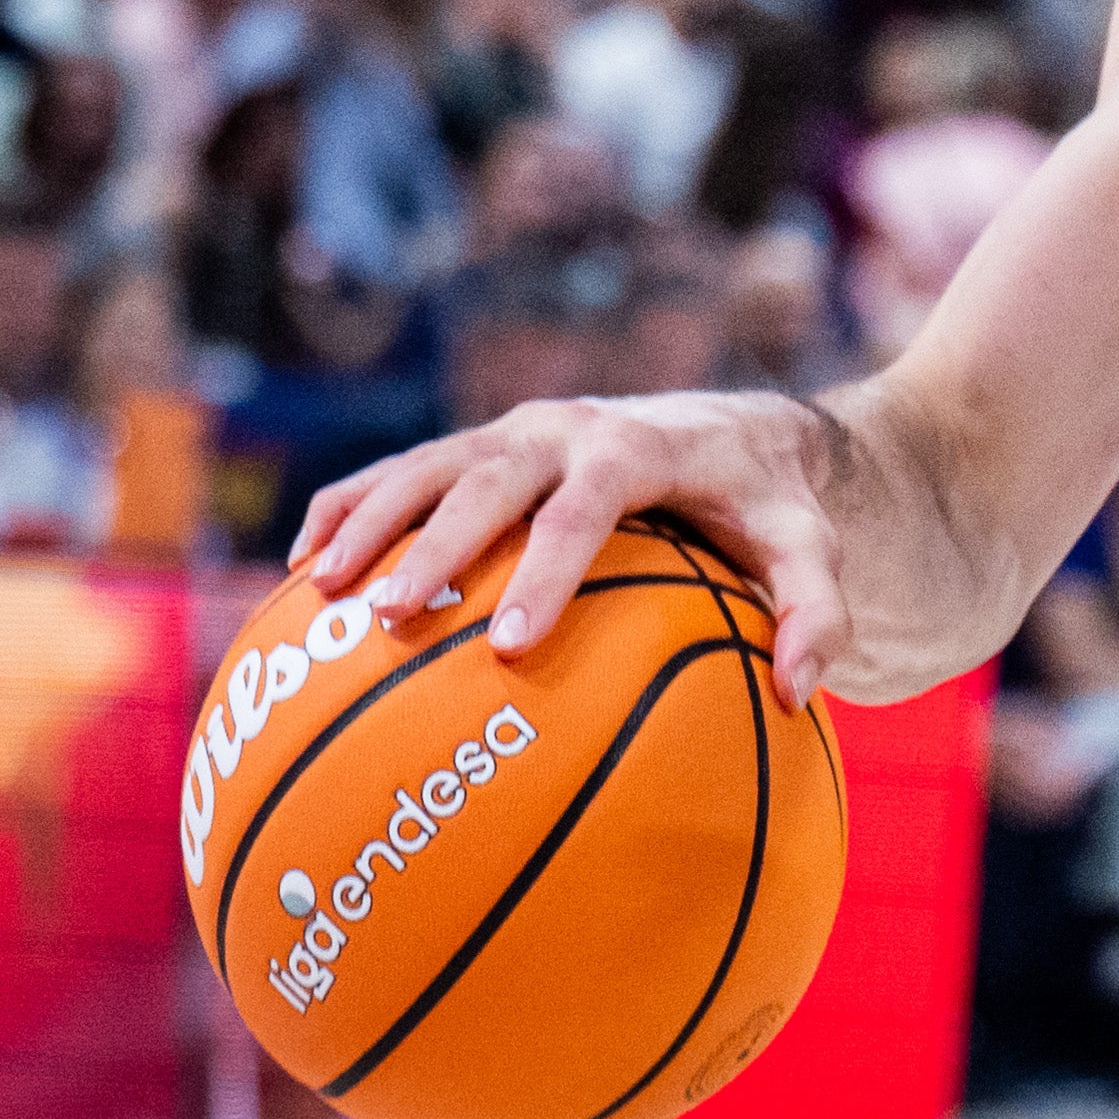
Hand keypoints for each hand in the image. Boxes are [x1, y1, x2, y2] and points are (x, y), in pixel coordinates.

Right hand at [291, 391, 856, 708]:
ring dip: (368, 522)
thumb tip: (795, 693)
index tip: (507, 645)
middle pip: (486, 479)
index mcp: (636, 448)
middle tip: (391, 616)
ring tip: (317, 590)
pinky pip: (399, 472)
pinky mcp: (478, 445)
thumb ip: (816, 612)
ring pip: (424, 467)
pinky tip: (301, 573)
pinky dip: (349, 509)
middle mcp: (564, 428)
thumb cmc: (768, 503)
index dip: (544, 571)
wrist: (736, 424)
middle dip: (434, 544)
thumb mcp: (810, 547)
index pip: (584, 508)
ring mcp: (512, 430)